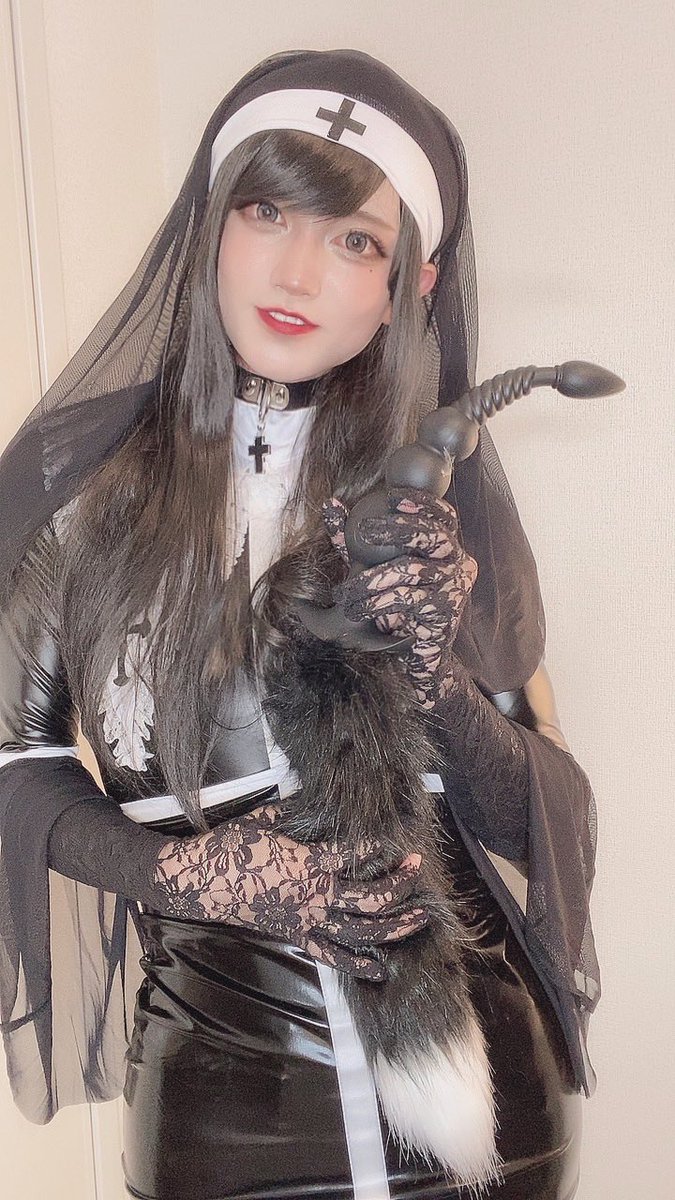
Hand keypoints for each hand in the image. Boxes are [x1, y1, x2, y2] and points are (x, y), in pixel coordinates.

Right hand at [154, 803, 426, 979]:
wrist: (201, 883)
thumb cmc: (231, 847)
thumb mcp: (264, 818)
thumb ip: (293, 809)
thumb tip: (313, 794)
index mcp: (308, 863)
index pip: (354, 855)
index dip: (375, 846)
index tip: (392, 838)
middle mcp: (313, 896)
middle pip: (369, 897)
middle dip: (399, 883)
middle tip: (417, 867)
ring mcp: (307, 920)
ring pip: (361, 930)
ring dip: (394, 926)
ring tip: (420, 917)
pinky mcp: (296, 936)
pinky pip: (331, 956)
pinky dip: (356, 965)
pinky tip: (379, 969)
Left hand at [323, 489, 476, 708]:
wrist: (417, 653)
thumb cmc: (394, 604)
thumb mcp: (371, 567)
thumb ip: (352, 539)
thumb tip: (330, 504)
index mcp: (446, 546)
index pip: (443, 515)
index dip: (422, 502)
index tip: (391, 497)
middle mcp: (458, 561)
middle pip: (433, 534)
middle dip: (398, 528)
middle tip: (365, 531)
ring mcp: (455, 585)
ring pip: (410, 569)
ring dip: (370, 580)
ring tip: (345, 592)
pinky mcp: (446, 610)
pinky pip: (406, 598)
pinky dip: (376, 602)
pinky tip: (358, 609)